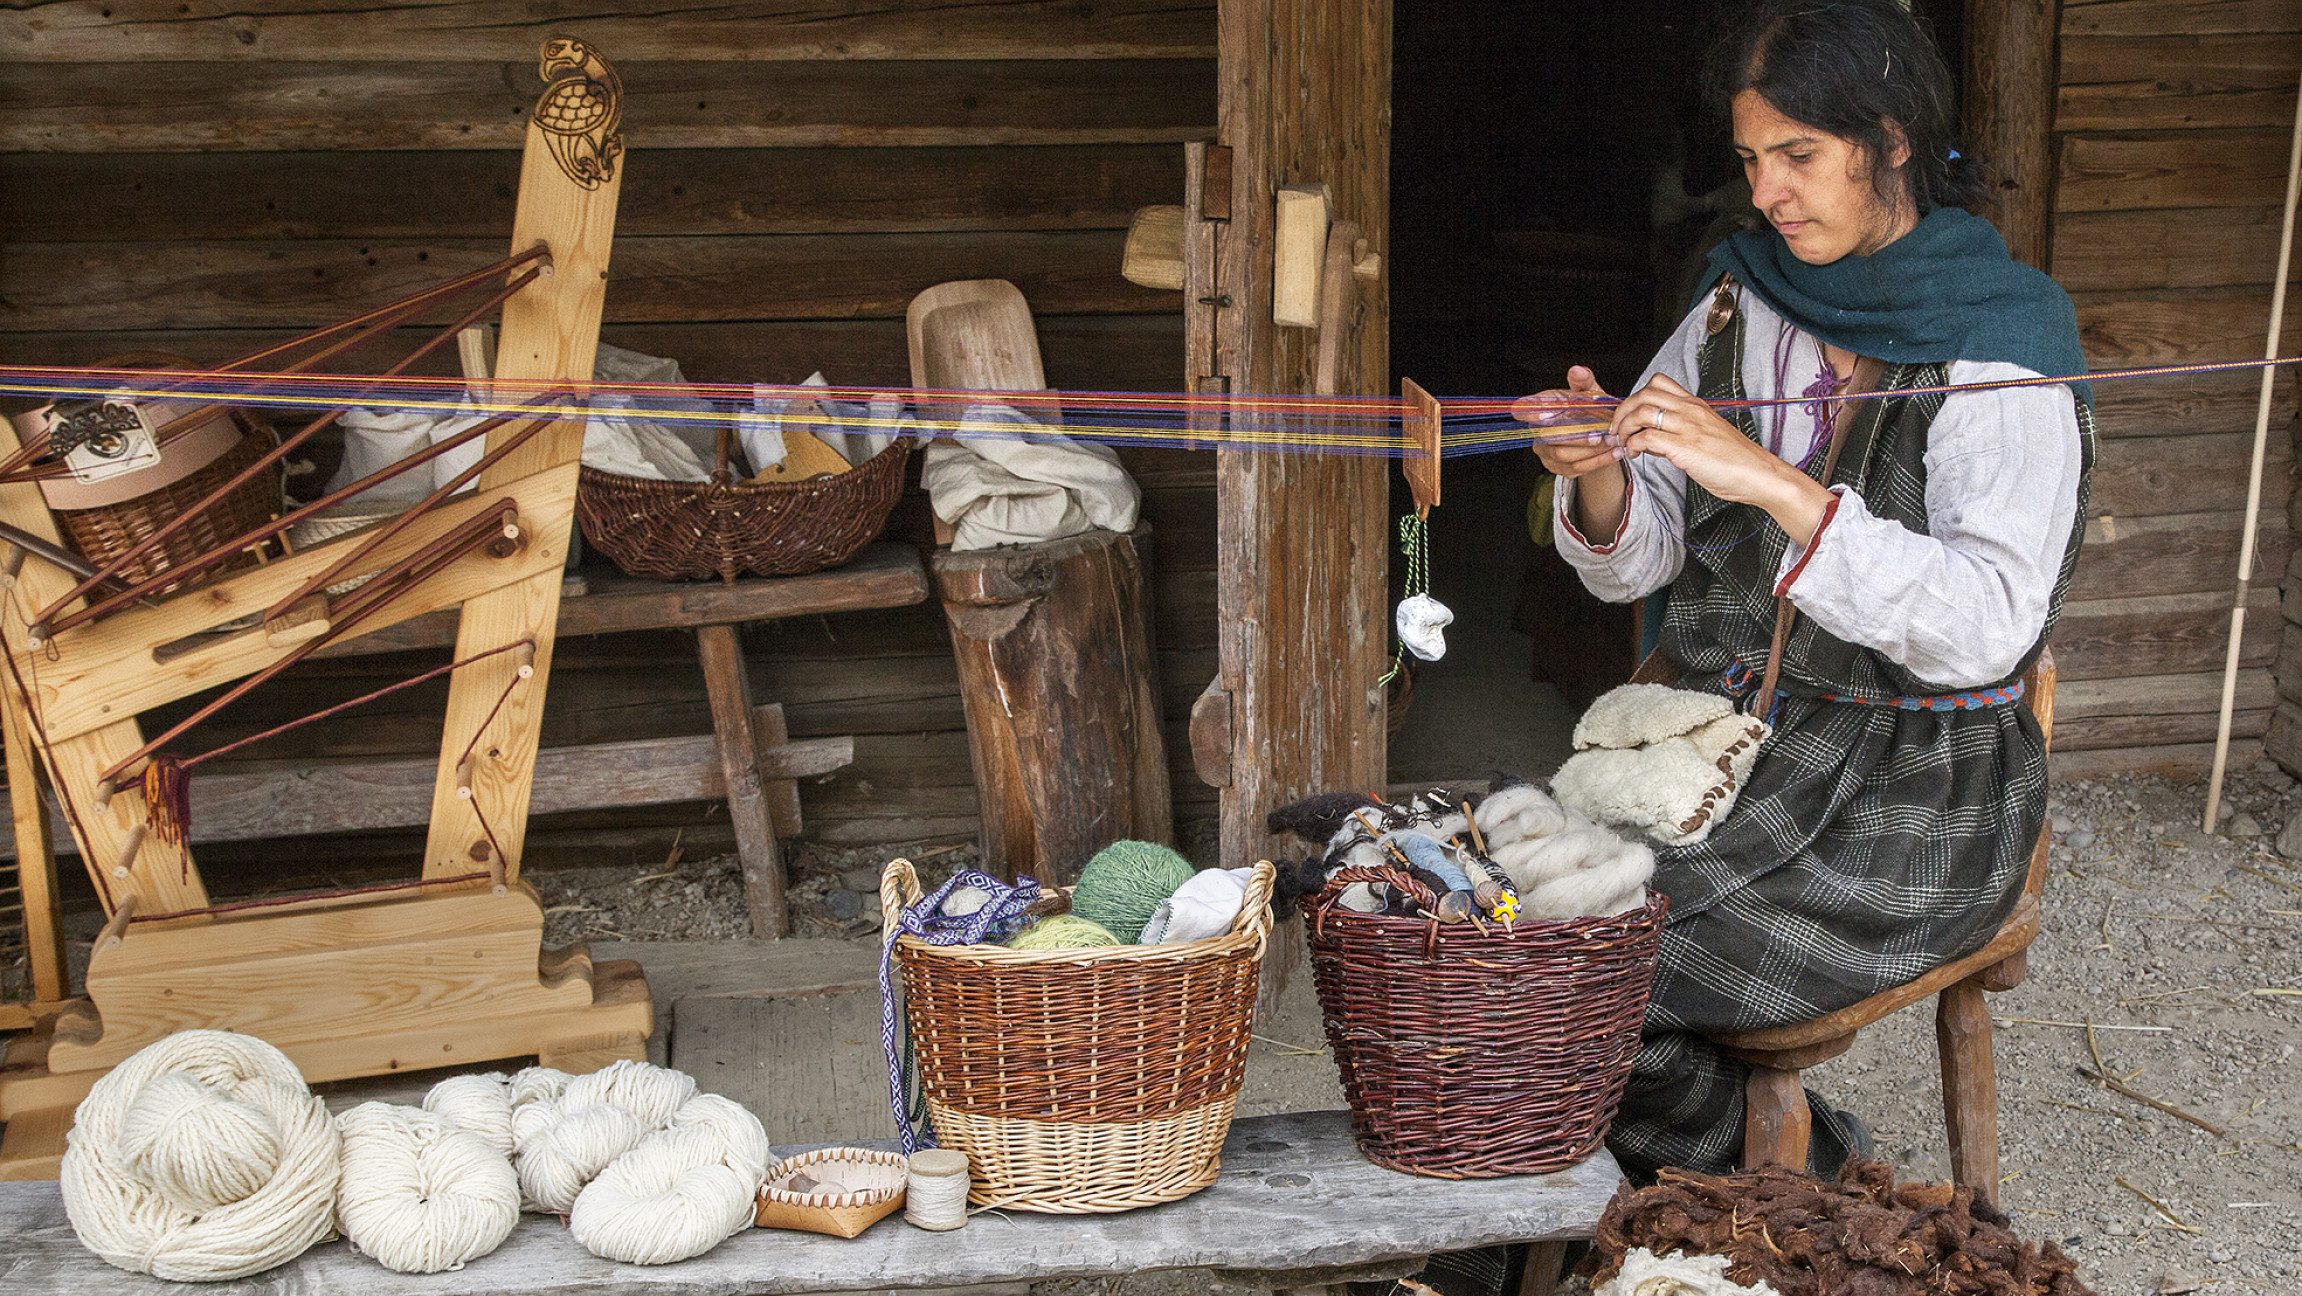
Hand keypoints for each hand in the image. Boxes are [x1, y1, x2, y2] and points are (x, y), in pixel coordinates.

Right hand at [1515, 366, 1627, 542]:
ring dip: (1591, 451)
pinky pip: (1575, 468)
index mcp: (1541, 406)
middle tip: (1600, 435)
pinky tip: (1614, 453)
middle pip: (1549, 436)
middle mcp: (1537, 430)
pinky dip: (1598, 462)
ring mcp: (1545, 451)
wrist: (1599, 434)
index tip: (1546, 414)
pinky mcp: (1557, 468)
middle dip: (1577, 437)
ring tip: (1613, 443)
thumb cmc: (1589, 410)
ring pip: (1564, 455)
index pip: (1525, 407)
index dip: (1530, 411)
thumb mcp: (1590, 393)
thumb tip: (1577, 371)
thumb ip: (1584, 382)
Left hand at [1611, 375, 1833, 544]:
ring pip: (1642, 411)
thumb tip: (1649, 440)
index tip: (1629, 417)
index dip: (1635, 397)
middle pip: (1644, 393)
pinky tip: (1636, 455)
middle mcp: (1691, 410)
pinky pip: (1648, 437)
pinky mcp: (1686, 447)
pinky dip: (1634, 445)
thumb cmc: (1734, 461)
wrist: (1759, 474)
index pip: (1658, 382)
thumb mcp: (1705, 437)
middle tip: (1617, 431)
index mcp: (1696, 405)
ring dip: (1625, 428)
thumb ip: (1677, 433)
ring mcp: (1689, 427)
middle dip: (1622, 411)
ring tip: (1624, 444)